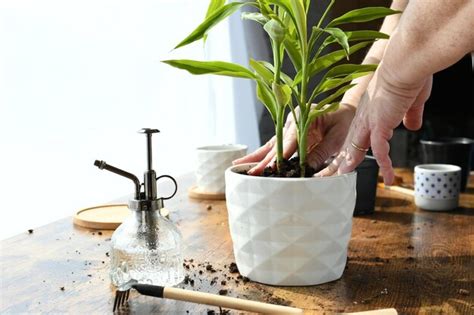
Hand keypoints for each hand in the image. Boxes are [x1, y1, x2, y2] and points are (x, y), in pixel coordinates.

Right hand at [233, 104, 355, 174]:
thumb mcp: (337, 137)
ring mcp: (287, 126)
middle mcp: (291, 119)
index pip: (290, 139)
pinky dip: (262, 155)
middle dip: (263, 160)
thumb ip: (321, 152)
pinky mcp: (287, 133)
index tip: (273, 168)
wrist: (345, 111)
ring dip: (256, 158)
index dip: (281, 155)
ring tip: (239, 166)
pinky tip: (250, 162)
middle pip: (275, 143)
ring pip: (269, 145)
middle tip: (252, 173)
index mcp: (304, 115)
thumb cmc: (344, 121)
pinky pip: (273, 146)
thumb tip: (306, 168)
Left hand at [317, 68, 432, 183]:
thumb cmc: (409, 74)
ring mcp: (370, 122)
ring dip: (350, 163)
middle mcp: (366, 117)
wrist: (405, 64)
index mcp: (371, 109)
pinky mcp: (380, 126)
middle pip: (350, 141)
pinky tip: (388, 178)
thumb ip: (411, 114)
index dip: (354, 143)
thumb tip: (413, 127)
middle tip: (335, 169)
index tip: (350, 152)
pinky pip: (381, 152)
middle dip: (343, 157)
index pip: (358, 131)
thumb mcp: (411, 100)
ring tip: (344, 175)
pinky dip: (385, 166)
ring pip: (356, 147)